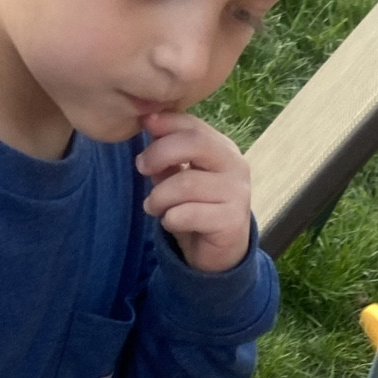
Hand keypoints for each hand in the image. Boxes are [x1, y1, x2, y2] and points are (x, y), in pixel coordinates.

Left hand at [136, 111, 251, 273]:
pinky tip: (170, 222)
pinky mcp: (231, 221)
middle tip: (141, 168)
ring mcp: (237, 193)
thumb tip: (150, 122)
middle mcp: (235, 166)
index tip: (144, 125)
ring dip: (159, 196)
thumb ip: (167, 155)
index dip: (166, 122)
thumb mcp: (178, 178)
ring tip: (153, 206)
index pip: (194, 125)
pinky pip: (187, 214)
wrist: (219, 255)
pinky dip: (170, 219)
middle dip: (159, 153)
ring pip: (185, 183)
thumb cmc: (196, 211)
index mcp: (222, 150)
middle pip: (194, 143)